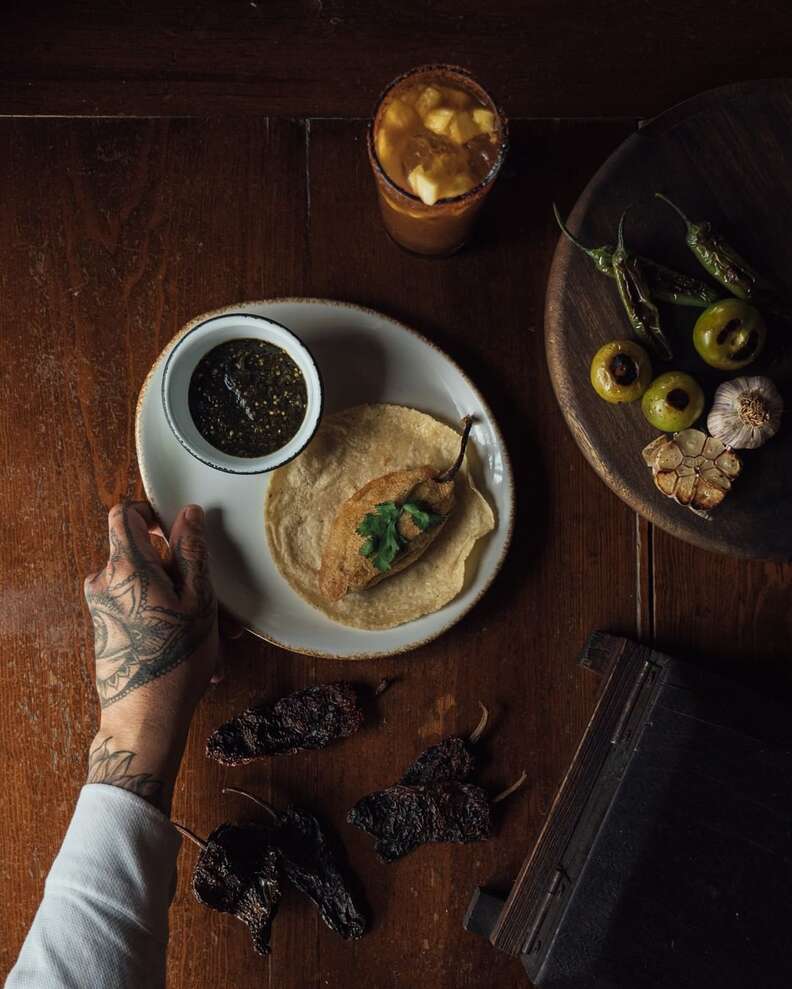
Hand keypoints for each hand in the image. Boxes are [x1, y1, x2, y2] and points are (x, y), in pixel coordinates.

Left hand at [83, 501, 217, 812]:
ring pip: (146, 586)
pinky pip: (139, 608)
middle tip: (216, 604)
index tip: (177, 533)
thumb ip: (192, 551)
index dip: (152, 514)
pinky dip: (167, 620)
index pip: (125, 514)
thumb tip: (189, 514)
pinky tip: (197, 651)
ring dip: (181, 602)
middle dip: (182, 573)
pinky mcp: (107, 628)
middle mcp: (104, 582)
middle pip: (142, 554)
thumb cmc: (175, 660)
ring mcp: (102, 607)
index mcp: (126, 567)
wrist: (143, 719)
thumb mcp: (199, 600)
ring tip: (214, 636)